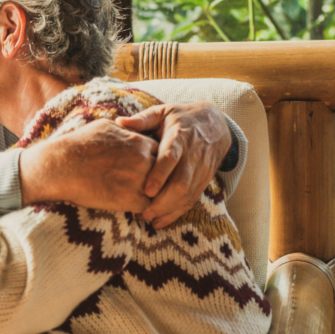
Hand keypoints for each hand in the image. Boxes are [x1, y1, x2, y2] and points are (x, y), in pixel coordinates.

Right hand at [19, 119, 158, 212]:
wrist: (62, 166)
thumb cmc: (79, 145)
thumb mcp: (105, 127)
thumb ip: (125, 130)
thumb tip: (128, 128)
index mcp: (139, 142)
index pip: (162, 152)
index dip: (155, 161)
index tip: (148, 168)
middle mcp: (143, 160)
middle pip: (165, 172)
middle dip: (159, 179)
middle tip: (153, 187)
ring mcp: (139, 180)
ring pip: (159, 191)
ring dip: (153, 196)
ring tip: (146, 200)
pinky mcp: (130, 200)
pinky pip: (147, 207)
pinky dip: (142, 209)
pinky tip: (133, 208)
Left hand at [116, 101, 231, 227]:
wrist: (215, 123)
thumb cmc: (182, 118)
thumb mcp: (163, 112)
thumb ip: (142, 119)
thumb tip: (118, 122)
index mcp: (180, 136)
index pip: (171, 157)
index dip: (160, 174)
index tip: (147, 190)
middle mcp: (193, 154)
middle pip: (181, 182)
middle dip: (162, 201)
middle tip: (142, 212)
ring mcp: (201, 169)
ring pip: (188, 194)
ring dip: (168, 209)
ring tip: (147, 218)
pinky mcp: (204, 179)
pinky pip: (192, 199)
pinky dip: (177, 212)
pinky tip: (160, 221)